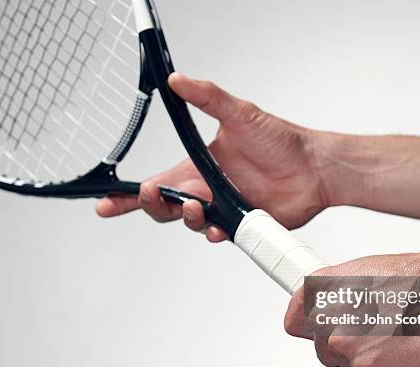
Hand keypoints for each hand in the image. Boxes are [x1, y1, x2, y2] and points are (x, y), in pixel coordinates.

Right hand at [96, 73, 328, 240]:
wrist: (313, 167)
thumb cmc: (280, 140)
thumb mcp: (240, 114)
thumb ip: (207, 98)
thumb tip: (177, 79)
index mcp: (198, 166)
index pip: (156, 181)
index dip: (128, 195)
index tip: (106, 202)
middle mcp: (207, 189)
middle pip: (164, 207)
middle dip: (151, 205)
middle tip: (151, 195)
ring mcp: (223, 208)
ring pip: (189, 222)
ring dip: (186, 217)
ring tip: (197, 206)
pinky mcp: (241, 223)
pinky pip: (219, 234)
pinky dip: (214, 232)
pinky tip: (219, 226)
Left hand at [284, 251, 419, 366]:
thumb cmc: (415, 277)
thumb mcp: (362, 269)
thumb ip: (334, 290)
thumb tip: (321, 307)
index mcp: (322, 293)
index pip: (295, 324)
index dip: (311, 328)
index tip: (324, 328)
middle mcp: (329, 321)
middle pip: (325, 351)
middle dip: (347, 347)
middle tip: (376, 332)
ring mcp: (347, 347)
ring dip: (370, 363)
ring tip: (396, 340)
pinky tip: (404, 357)